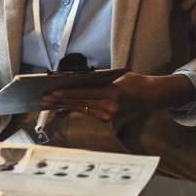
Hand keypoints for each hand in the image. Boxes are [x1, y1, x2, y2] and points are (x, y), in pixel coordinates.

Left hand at [39, 72, 193, 122]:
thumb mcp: (117, 75)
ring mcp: (109, 115)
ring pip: (81, 109)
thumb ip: (98, 79)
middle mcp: (110, 107)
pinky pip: (88, 112)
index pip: (84, 93)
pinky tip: (61, 105)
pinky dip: (74, 108)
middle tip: (43, 98)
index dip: (67, 93)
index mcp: (112, 93)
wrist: (152, 96)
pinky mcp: (108, 119)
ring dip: (63, 106)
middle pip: (80, 103)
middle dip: (60, 101)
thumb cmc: (134, 81)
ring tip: (48, 103)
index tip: (53, 91)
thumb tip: (75, 80)